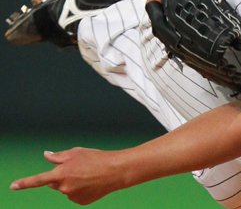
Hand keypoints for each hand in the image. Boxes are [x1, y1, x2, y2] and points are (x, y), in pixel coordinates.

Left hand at [11, 147, 125, 204]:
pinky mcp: (80, 202)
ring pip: (65, 189)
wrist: (115, 171)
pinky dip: (80, 190)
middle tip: (78, 168)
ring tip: (89, 175)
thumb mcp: (77, 152)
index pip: (38, 180)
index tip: (12, 186)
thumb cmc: (97, 158)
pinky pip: (75, 196)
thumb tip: (46, 155)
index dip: (24, 183)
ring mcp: (72, 197)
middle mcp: (64, 187)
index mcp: (61, 173)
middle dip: (61, 176)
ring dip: (72, 183)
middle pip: (54, 183)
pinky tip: (91, 183)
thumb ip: (58, 156)